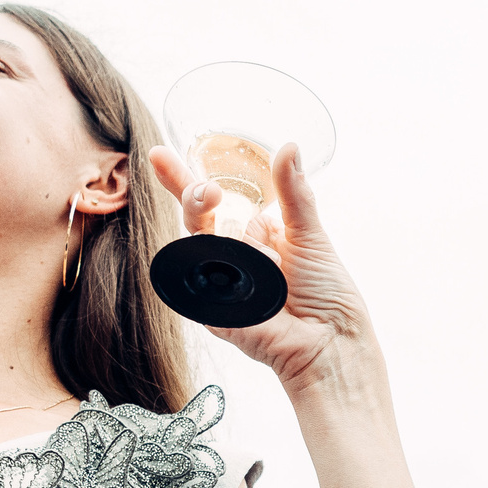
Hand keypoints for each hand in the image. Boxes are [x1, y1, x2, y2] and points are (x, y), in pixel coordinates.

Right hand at [149, 144, 380, 396]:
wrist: (331, 341)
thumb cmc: (327, 294)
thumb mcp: (310, 235)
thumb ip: (294, 192)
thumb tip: (289, 146)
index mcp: (254, 236)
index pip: (212, 203)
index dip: (182, 180)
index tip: (157, 155)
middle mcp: (232, 257)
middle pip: (197, 217)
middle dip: (196, 197)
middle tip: (209, 192)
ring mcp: (218, 282)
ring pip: (202, 242)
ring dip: (233, 242)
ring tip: (263, 256)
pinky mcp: (210, 309)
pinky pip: (205, 276)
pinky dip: (231, 271)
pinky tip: (257, 284)